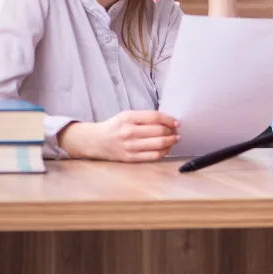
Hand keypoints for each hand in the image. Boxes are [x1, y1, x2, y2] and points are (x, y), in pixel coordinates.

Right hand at [59, 110, 180, 161]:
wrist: (95, 141)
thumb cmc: (115, 127)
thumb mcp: (126, 115)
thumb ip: (145, 117)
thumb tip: (168, 121)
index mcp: (127, 118)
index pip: (155, 117)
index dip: (169, 120)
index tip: (177, 123)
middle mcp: (128, 132)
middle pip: (159, 131)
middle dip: (172, 132)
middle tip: (177, 131)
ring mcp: (129, 146)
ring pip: (158, 144)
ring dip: (171, 142)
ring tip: (175, 139)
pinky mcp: (130, 158)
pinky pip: (152, 156)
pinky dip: (164, 152)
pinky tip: (167, 148)